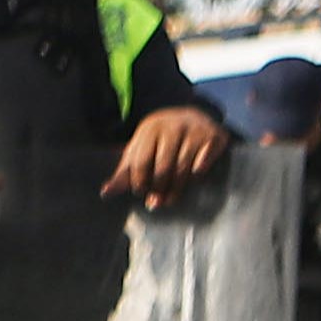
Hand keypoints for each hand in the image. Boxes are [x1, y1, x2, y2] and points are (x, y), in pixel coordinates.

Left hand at [103, 105, 228, 207]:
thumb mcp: (140, 151)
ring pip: (183, 169)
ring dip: (175, 189)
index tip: (140, 193)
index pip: (141, 162)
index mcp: (150, 128)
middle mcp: (174, 126)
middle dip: (157, 189)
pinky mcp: (215, 136)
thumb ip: (124, 172)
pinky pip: (202, 165)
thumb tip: (105, 193)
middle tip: (155, 202)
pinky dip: (196, 176)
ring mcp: (196, 130)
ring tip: (169, 200)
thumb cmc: (159, 141)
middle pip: (162, 168)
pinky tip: (191, 180)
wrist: (193, 117)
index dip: (139, 182)